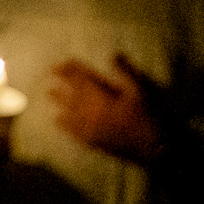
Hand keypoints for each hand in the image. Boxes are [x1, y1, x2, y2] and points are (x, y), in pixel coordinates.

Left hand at [46, 55, 166, 163]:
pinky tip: (56, 122)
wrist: (156, 148)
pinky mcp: (95, 142)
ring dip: (58, 102)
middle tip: (48, 76)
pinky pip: (75, 133)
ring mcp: (92, 128)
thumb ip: (126, 72)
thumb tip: (112, 55)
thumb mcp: (141, 90)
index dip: (70, 70)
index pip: (82, 79)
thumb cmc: (149, 116)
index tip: (60, 63)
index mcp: (103, 96)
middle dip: (60, 84)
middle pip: (71, 95)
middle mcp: (93, 111)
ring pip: (70, 112)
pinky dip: (64, 126)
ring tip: (47, 94)